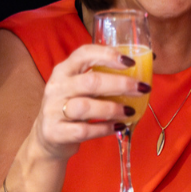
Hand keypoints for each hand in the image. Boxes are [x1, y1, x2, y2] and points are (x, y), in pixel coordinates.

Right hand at [33, 44, 143, 159]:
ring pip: (86, 106)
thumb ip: (102, 78)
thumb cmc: (72, 106)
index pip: (84, 54)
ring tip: (131, 111)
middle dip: (121, 84)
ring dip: (113, 108)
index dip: (108, 55)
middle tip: (142, 88)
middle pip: (90, 81)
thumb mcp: (80, 88)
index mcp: (64, 70)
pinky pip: (84, 130)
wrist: (48, 137)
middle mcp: (56, 87)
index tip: (131, 62)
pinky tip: (118, 127)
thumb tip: (142, 72)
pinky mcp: (55, 132)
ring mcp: (53, 110)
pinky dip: (104, 129)